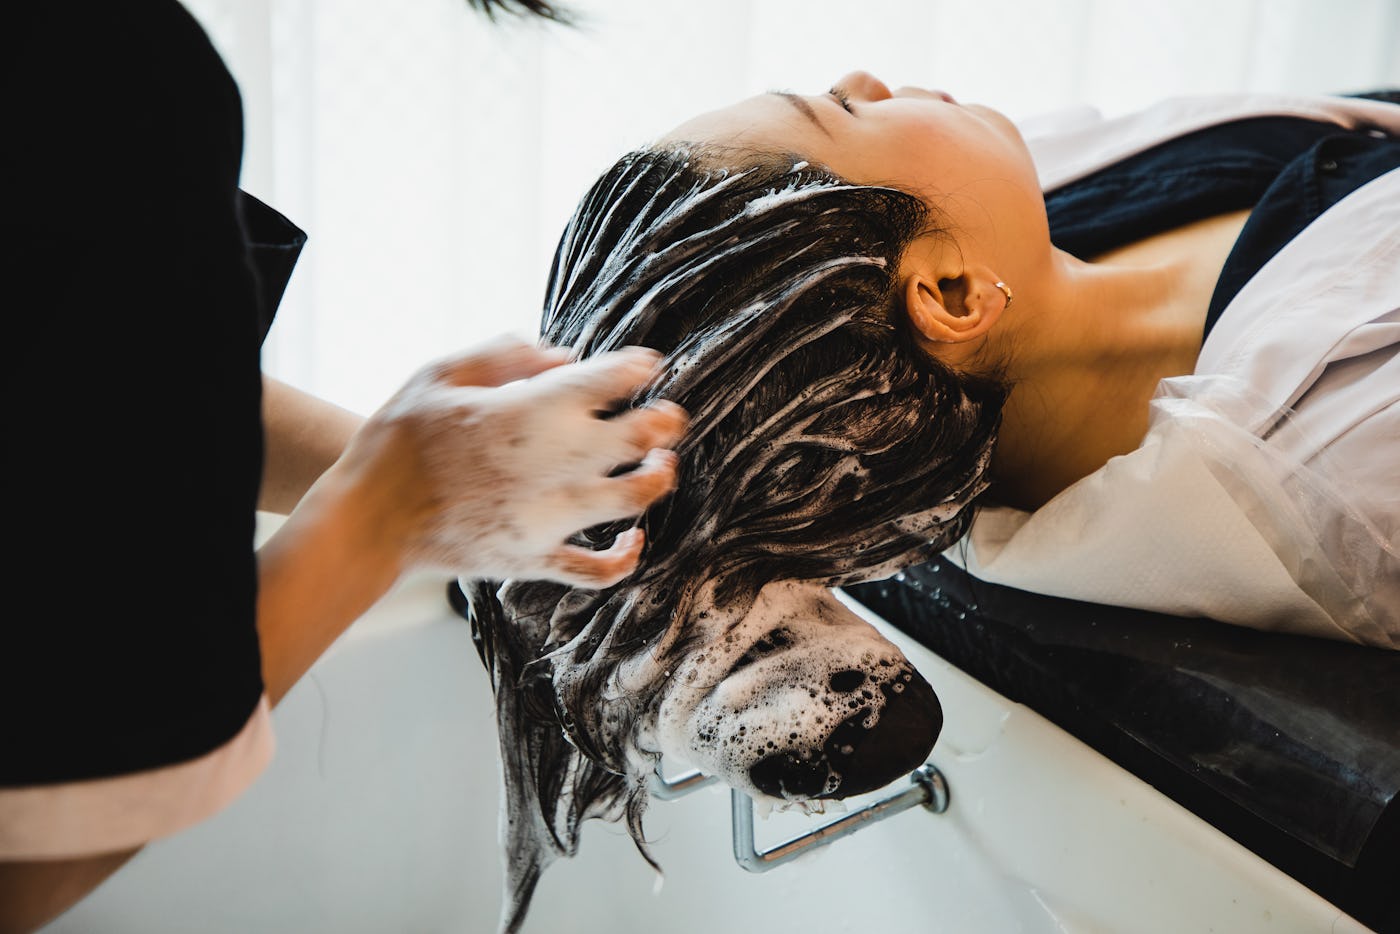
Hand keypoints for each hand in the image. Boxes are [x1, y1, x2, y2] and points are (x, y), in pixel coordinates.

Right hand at [344, 336, 685, 587]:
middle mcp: (556, 461)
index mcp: (533, 408)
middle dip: (664, 421)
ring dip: (658, 479)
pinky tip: (634, 539)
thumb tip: (562, 353)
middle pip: (641, 436)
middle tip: (671, 415)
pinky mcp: (539, 559)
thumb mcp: (441, 374)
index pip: (611, 379)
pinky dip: (626, 556)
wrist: (367, 518)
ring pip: (635, 498)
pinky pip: (600, 568)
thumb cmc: (399, 439)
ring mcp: (552, 516)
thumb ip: (505, 354)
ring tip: (664, 466)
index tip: (646, 365)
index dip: (637, 367)